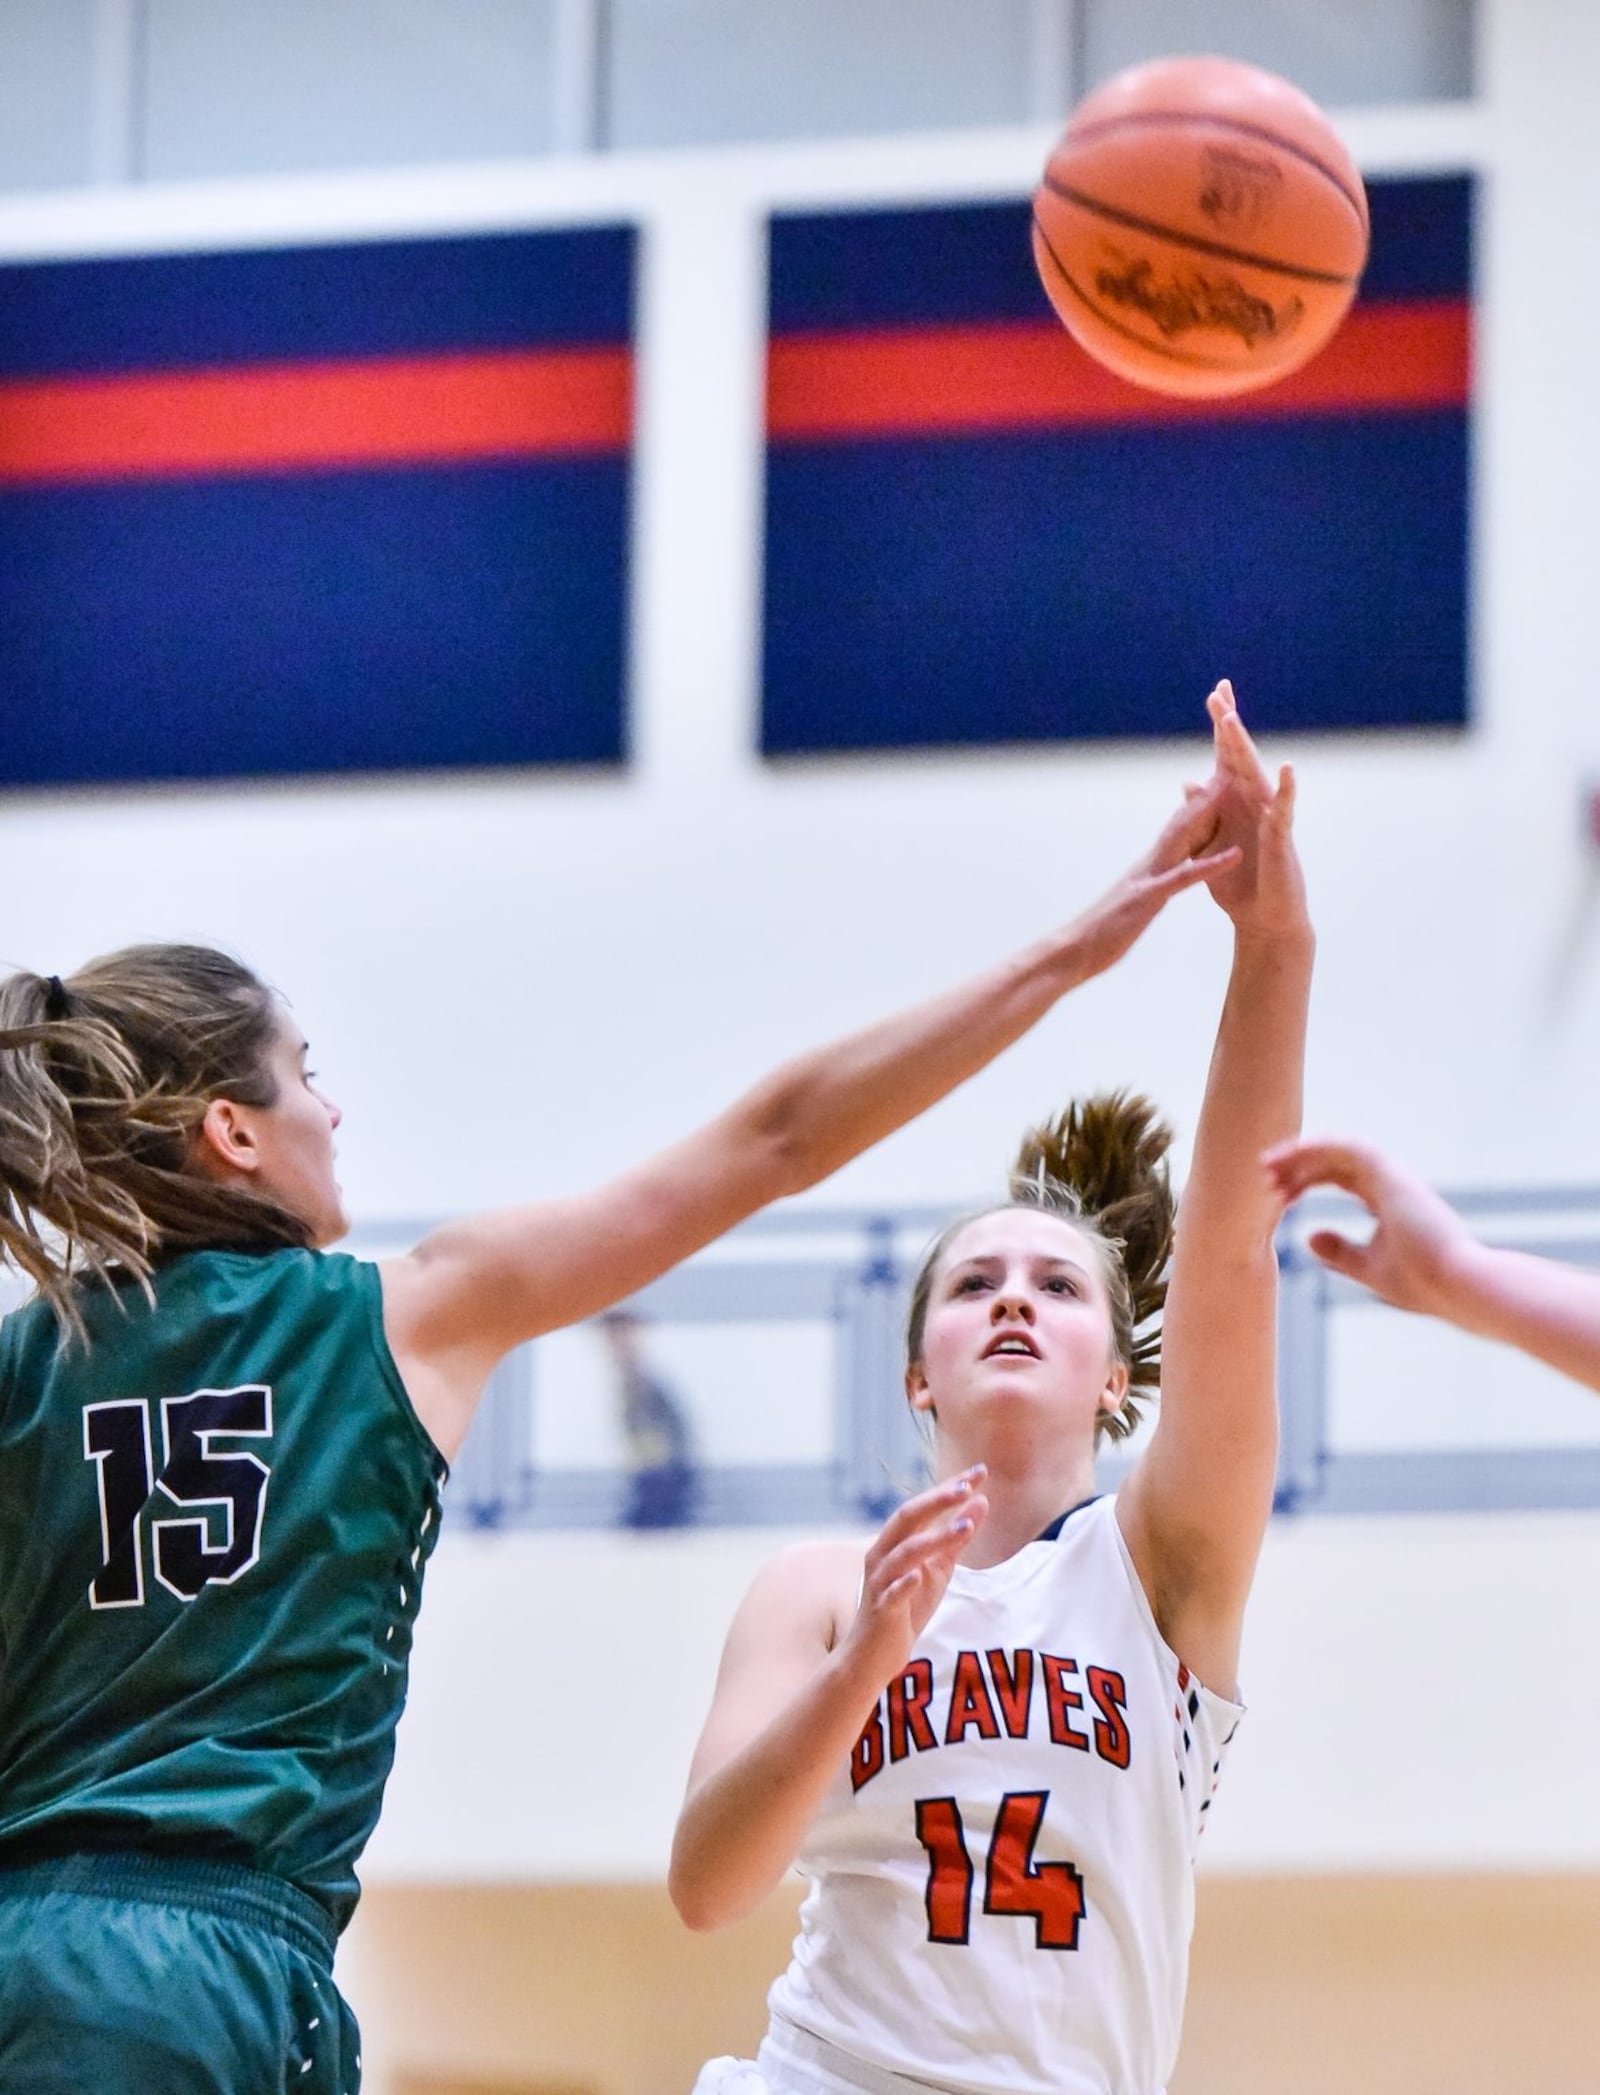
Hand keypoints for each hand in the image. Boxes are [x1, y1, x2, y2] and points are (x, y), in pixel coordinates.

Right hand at [839, 1468, 988, 1685]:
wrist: (874, 1656)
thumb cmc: (907, 1607)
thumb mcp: (938, 1568)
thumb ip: (957, 1536)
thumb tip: (982, 1500)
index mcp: (895, 1541)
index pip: (923, 1506)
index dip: (949, 1488)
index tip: (979, 1472)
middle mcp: (882, 1554)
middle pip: (907, 1518)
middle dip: (937, 1501)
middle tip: (968, 1487)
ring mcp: (880, 1582)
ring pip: (904, 1553)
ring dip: (934, 1538)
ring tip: (964, 1527)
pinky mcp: (882, 1610)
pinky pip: (891, 1593)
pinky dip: (905, 1582)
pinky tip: (919, 1575)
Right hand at [1064, 769, 1241, 983]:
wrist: (1072, 952)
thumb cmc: (1099, 935)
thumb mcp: (1129, 906)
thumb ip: (1144, 890)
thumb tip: (1153, 884)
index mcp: (1147, 868)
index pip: (1176, 831)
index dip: (1198, 808)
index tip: (1220, 786)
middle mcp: (1149, 865)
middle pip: (1181, 824)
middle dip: (1206, 798)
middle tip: (1231, 770)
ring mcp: (1148, 879)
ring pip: (1183, 839)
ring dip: (1209, 814)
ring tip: (1233, 790)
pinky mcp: (1149, 899)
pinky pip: (1185, 878)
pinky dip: (1212, 864)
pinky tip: (1236, 855)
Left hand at [1195, 682, 1307, 939]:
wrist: (1261, 918)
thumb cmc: (1238, 882)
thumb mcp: (1209, 845)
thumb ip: (1200, 814)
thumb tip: (1188, 783)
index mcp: (1233, 801)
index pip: (1225, 756)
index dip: (1221, 725)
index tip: (1215, 692)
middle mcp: (1253, 801)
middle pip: (1239, 755)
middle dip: (1227, 724)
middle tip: (1219, 692)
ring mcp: (1268, 817)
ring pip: (1256, 775)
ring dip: (1243, 749)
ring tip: (1230, 723)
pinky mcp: (1279, 839)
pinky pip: (1283, 811)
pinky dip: (1286, 791)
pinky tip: (1288, 769)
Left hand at [1264, 1137, 1478, 1315]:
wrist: (1456, 1286)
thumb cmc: (1422, 1282)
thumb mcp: (1369, 1268)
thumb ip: (1341, 1251)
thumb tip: (1308, 1236)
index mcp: (1387, 1200)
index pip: (1339, 1177)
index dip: (1305, 1180)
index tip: (1274, 1193)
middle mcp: (1390, 1182)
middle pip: (1334, 1160)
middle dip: (1296, 1164)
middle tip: (1263, 1173)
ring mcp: (1392, 1175)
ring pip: (1337, 1149)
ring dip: (1301, 1153)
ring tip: (1268, 1164)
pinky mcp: (1391, 1174)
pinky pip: (1348, 1146)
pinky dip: (1318, 1146)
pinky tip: (1292, 1153)